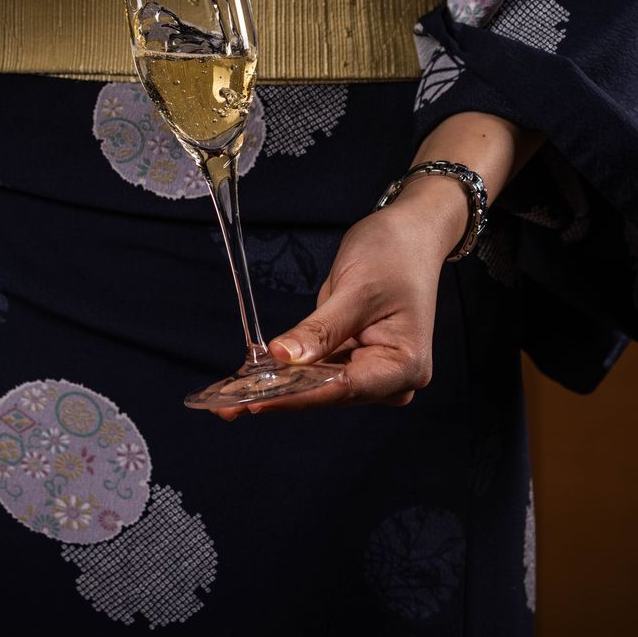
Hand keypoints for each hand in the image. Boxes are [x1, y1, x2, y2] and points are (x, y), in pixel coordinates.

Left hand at [213, 178, 466, 419]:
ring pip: (318, 386)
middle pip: (328, 394)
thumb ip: (321, 329)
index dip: (295, 396)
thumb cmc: (393, 254)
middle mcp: (392, 378)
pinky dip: (288, 372)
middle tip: (227, 404)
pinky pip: (318, 370)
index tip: (254, 402)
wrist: (411, 233)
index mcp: (404, 365)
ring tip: (229, 395)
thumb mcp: (355, 289)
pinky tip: (252, 376)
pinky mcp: (355, 358)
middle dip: (280, 395)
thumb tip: (284, 358)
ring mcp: (373, 371)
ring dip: (278, 387)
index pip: (342, 389)